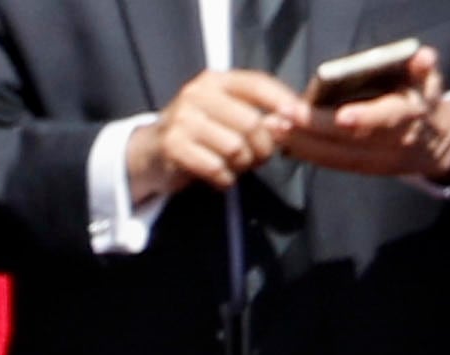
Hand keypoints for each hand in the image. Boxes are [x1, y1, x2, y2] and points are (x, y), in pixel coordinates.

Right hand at [125, 67, 305, 202]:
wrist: (148, 154)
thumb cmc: (198, 134)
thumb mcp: (227, 116)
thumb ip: (258, 116)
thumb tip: (289, 122)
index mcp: (215, 80)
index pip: (257, 83)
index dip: (283, 101)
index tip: (302, 119)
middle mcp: (197, 94)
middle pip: (250, 122)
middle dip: (263, 146)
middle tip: (260, 158)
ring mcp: (182, 120)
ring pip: (235, 147)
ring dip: (244, 165)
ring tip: (237, 167)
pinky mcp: (173, 147)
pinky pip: (216, 167)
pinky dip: (225, 179)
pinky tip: (221, 179)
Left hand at [279, 47, 449, 183]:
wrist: (433, 144)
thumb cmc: (422, 100)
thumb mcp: (429, 82)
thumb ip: (423, 69)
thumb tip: (423, 58)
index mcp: (409, 117)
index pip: (386, 119)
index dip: (365, 118)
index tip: (342, 116)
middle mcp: (390, 143)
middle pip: (349, 140)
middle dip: (314, 129)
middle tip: (283, 115)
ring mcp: (373, 161)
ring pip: (334, 156)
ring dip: (300, 143)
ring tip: (273, 127)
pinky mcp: (359, 170)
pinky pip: (329, 163)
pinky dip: (305, 152)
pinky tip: (281, 140)